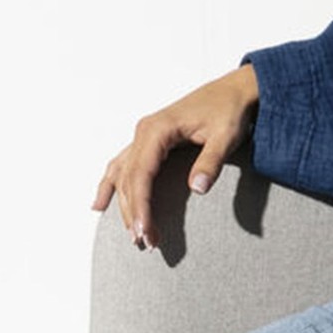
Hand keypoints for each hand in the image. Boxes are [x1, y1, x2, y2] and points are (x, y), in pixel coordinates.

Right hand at [91, 63, 258, 250]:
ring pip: (123, 177)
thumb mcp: (226, 135)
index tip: (145, 231)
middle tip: (145, 242)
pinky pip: (121, 166)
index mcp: (158, 129)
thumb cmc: (229, 110)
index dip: (141, 206)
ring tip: (133, 235)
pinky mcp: (147, 143)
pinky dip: (108, 186)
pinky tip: (99, 206)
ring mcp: (142, 137)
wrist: (233, 90)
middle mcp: (144, 132)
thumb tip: (198, 188)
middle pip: (129, 180)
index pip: (141, 174)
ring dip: (124, 207)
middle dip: (134, 214)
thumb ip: (211, 161)